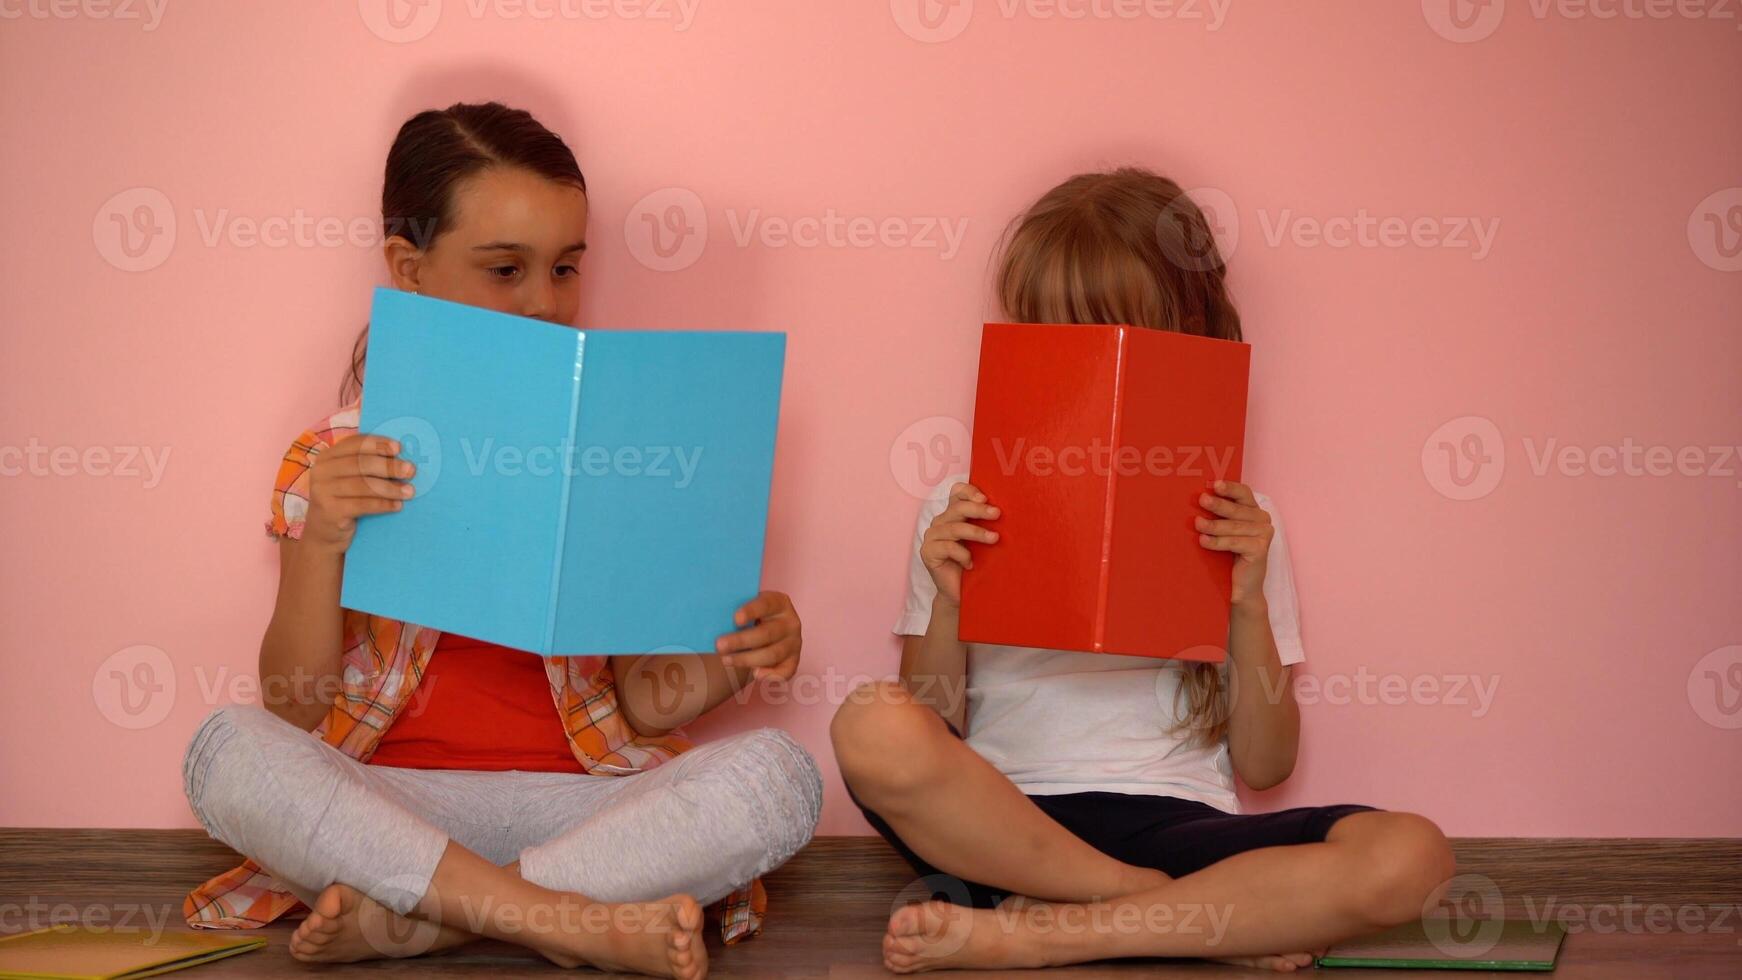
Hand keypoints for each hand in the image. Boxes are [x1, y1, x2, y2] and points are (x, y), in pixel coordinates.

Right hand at [302, 434, 413, 553]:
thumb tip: (402, 460)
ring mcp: (323, 491)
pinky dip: (383, 504)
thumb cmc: (346, 500)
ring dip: (390, 488)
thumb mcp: (352, 478)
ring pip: (363, 485)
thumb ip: (368, 465)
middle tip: (411, 470)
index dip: (378, 444)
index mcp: (328, 456)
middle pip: (360, 464)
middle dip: (389, 466)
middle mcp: (321, 471)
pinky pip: (362, 505)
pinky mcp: (330, 511)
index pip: (354, 444)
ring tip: (409, 491)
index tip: (399, 448)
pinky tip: (398, 505)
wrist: (326, 533)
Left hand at [716, 591, 800, 681]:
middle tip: (719, 646)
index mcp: (779, 602)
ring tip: (726, 660)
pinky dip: (771, 675)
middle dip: (741, 641)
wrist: (765, 630)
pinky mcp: (794, 660)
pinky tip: (755, 674)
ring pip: (772, 654)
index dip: (751, 611)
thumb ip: (737, 613)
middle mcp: (790, 622)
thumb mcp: (747, 607)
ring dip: (747, 659)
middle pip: (767, 633)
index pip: (766, 604)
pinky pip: (785, 671)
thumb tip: (714, 621)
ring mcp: (794, 642)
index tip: (735, 619)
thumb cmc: (750, 618)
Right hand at [920, 481, 1000, 606]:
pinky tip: (971, 564)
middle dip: (979, 510)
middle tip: (997, 514)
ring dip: (977, 532)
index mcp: (953, 514)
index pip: (956, 493)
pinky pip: (947, 547)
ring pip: (954, 527)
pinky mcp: (928, 552)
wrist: (960, 593)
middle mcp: (940, 522)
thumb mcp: (983, 540)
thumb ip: (987, 524)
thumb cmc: (975, 564)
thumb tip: (1006, 511)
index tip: (986, 498)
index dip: (969, 491)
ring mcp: (932, 537)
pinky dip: (962, 554)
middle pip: (957, 507)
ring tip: (994, 539)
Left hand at [1195, 479, 1272, 610]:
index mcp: (1255, 511)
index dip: (1230, 488)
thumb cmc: (1229, 556)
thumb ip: (1219, 515)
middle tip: (1201, 500)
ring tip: (1197, 524)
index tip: (1215, 484)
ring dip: (1213, 525)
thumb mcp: (1225, 531)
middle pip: (1237, 509)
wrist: (1242, 587)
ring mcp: (1264, 534)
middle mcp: (1263, 520)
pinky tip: (1203, 541)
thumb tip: (1199, 497)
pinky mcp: (1261, 549)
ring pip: (1233, 527)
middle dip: (1217, 505)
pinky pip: (1234, 542)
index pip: (1244, 494)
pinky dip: (1217, 542)